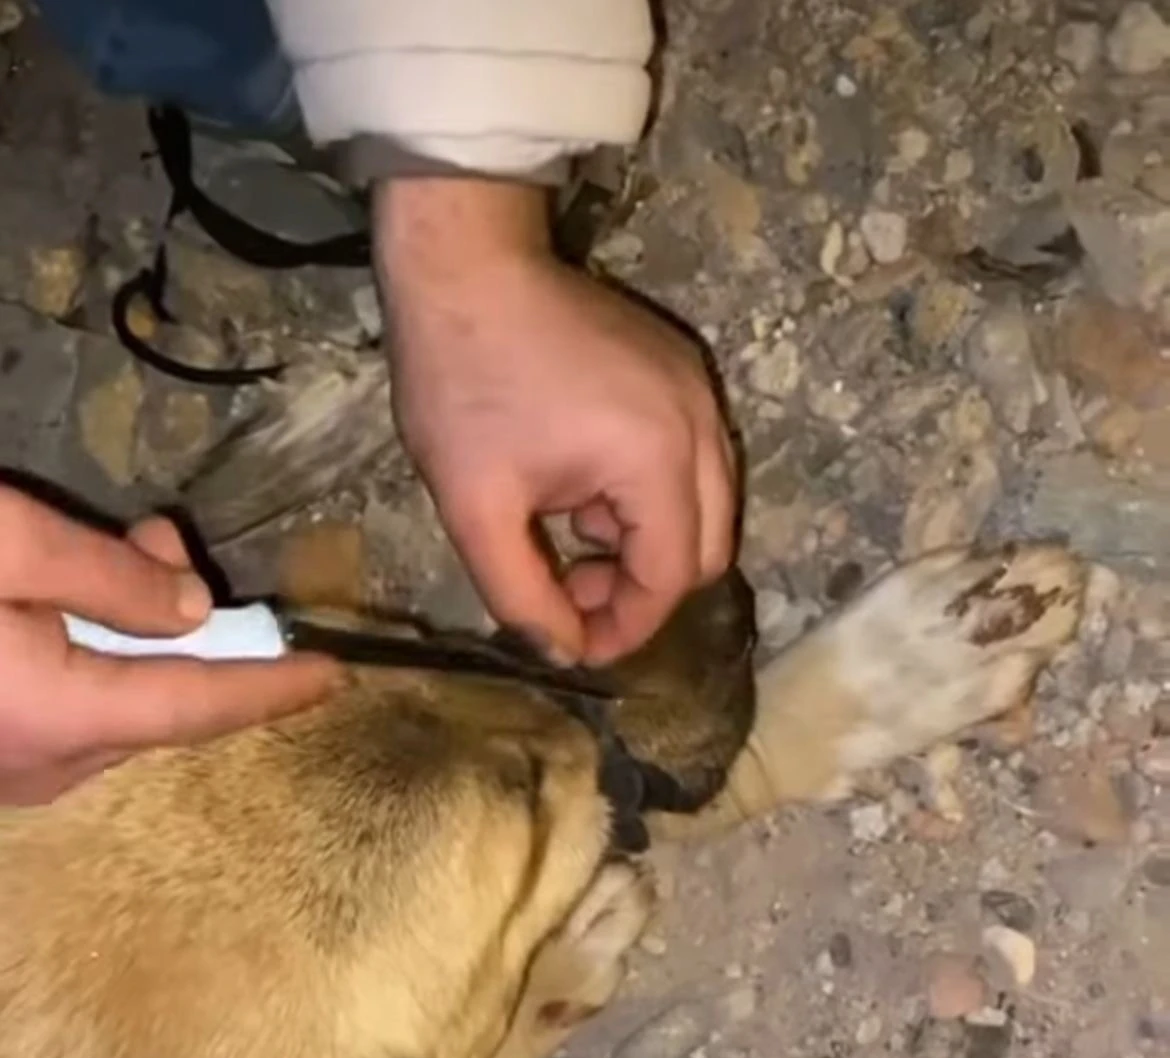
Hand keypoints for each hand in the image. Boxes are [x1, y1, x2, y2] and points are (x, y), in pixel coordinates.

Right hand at [0, 487, 338, 805]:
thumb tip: (197, 609)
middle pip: (161, 710)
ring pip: (118, 713)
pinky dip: (97, 663)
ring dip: (141, 642)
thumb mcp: (5, 542)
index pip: (196, 706)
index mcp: (55, 714)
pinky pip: (74, 717)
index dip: (270, 688)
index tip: (334, 672)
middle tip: (166, 544)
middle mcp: (43, 767)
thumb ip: (108, 576)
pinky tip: (71, 603)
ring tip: (120, 554)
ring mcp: (12, 772)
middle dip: (195, 634)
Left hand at [375, 179, 735, 664]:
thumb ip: (522, 595)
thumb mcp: (474, 507)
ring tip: (573, 536)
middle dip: (644, 591)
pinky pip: (694, 464)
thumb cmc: (461, 380)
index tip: (577, 646)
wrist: (465, 263)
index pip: (671, 576)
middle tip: (573, 592)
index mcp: (655, 457)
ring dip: (648, 545)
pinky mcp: (682, 371)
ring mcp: (698, 392)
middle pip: (707, 550)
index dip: (628, 627)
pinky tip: (585, 487)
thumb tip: (562, 655)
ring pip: (707, 509)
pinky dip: (652, 499)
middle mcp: (700, 425)